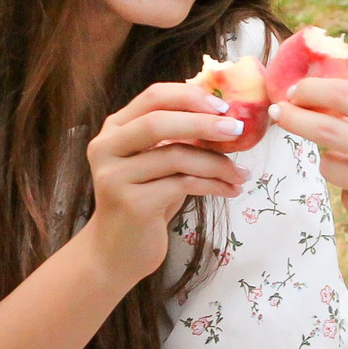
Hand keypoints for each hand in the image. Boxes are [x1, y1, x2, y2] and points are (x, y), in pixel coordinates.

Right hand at [82, 80, 251, 277]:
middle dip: (204, 123)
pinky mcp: (131, 203)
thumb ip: (175, 138)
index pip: (153, 96)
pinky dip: (213, 184)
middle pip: (158, 122)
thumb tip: (225, 116)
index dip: (190, 96)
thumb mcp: (156, 164)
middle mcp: (106, 148)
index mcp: (114, 130)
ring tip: (241, 173)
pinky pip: (182, 185)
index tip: (224, 106)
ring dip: (217, 163)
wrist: (115, 252)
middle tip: (237, 129)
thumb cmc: (144, 201)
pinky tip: (230, 190)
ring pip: (176, 156)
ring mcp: (115, 176)